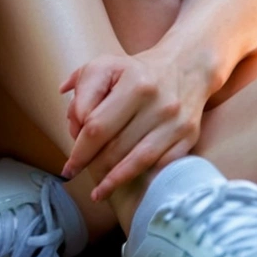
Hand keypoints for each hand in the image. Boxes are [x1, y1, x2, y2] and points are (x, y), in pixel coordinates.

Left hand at [60, 48, 212, 201]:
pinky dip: (142, 175)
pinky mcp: (189, 136)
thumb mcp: (105, 66)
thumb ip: (82, 90)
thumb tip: (74, 126)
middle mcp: (158, 103)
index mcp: (133, 81)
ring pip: (139, 161)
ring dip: (114, 179)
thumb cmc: (135, 71)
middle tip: (78, 175)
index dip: (80, 151)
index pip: (97, 126)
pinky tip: (126, 182)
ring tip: (98, 191)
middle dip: (93, 165)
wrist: (185, 66)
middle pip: (116, 146)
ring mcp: (176, 122)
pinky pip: (161, 165)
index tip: (68, 167)